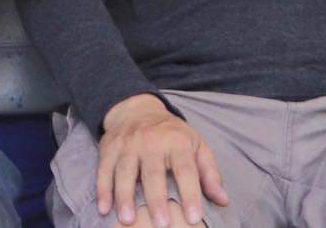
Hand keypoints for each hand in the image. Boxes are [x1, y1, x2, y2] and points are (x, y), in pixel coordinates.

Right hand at [96, 94, 229, 225]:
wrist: (136, 109)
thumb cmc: (172, 134)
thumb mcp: (196, 146)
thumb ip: (210, 173)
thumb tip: (223, 200)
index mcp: (176, 142)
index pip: (185, 170)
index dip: (190, 194)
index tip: (194, 218)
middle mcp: (150, 141)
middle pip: (152, 173)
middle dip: (155, 199)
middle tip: (161, 224)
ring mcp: (127, 144)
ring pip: (124, 172)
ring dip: (124, 197)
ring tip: (127, 220)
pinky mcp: (108, 148)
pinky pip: (103, 170)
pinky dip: (102, 190)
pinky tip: (104, 209)